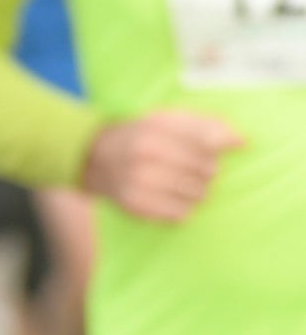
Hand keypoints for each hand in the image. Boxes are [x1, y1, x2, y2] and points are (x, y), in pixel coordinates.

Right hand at [80, 109, 244, 223]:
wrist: (93, 158)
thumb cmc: (143, 136)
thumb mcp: (169, 120)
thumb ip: (207, 126)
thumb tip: (242, 142)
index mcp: (155, 128)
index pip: (209, 145)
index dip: (215, 151)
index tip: (208, 152)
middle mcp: (145, 154)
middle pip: (208, 172)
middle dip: (207, 172)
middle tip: (193, 170)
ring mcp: (137, 181)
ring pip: (198, 195)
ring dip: (197, 192)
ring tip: (183, 185)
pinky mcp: (134, 204)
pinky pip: (180, 214)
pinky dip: (182, 209)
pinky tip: (172, 199)